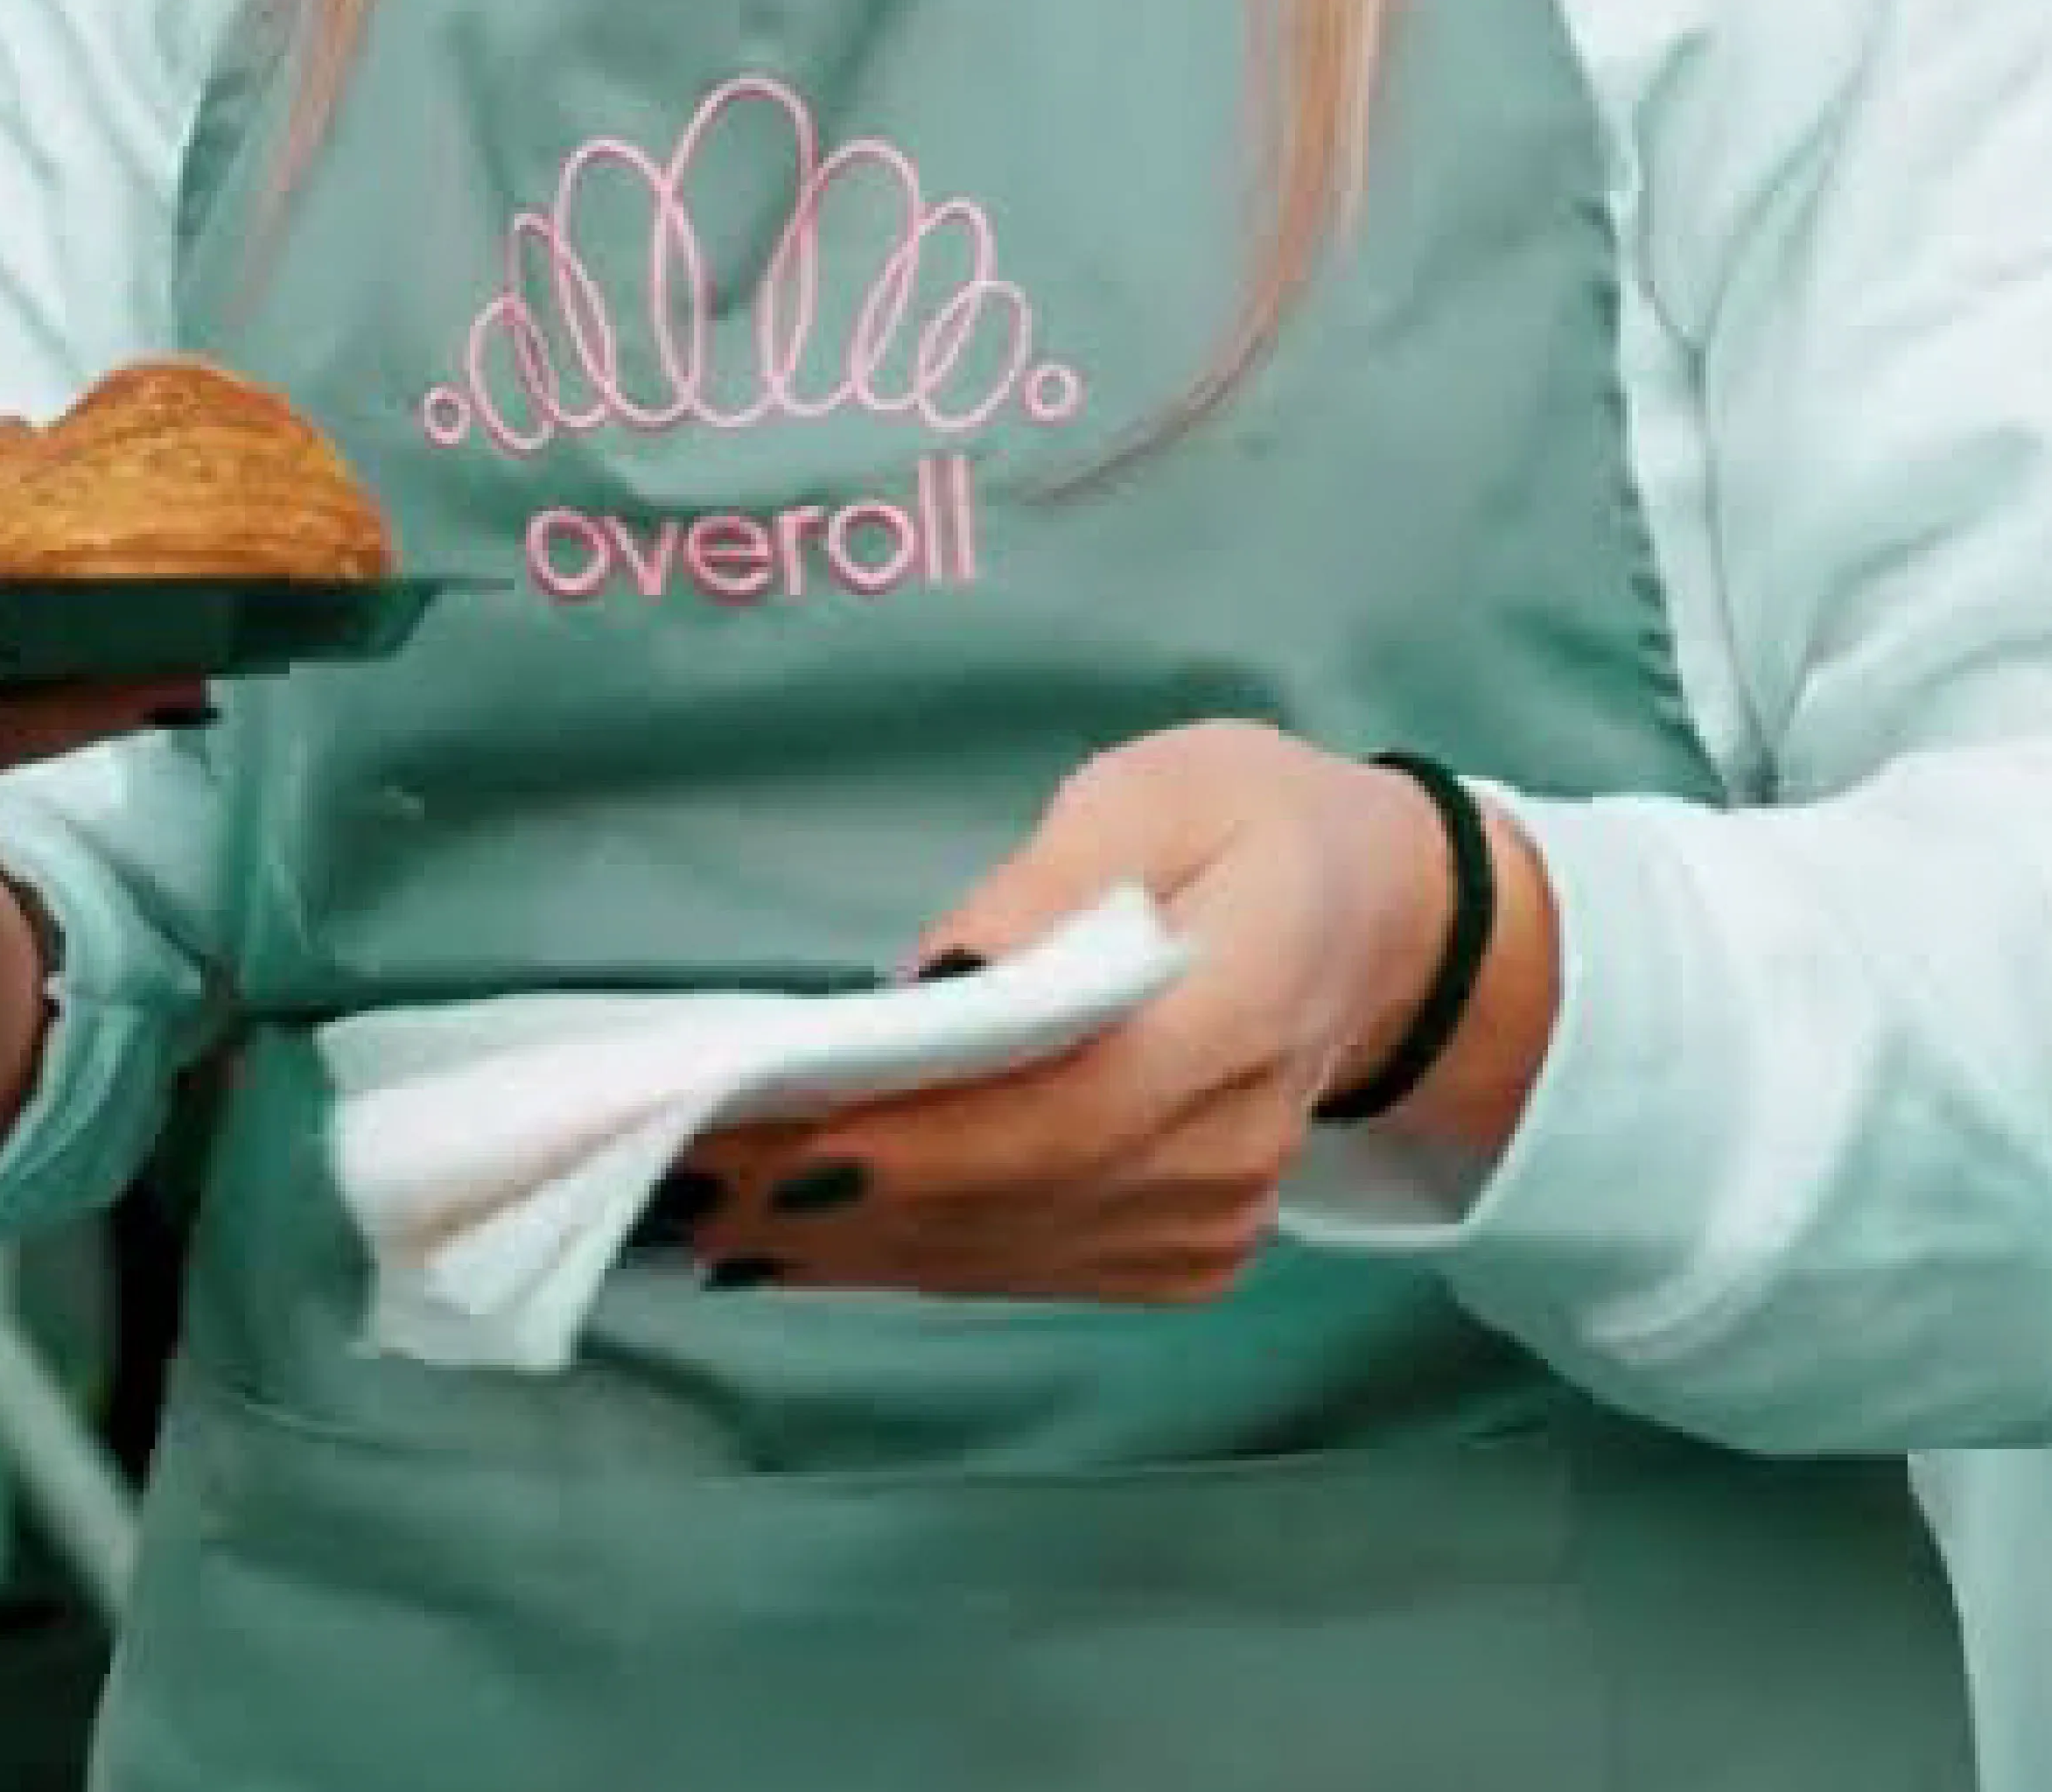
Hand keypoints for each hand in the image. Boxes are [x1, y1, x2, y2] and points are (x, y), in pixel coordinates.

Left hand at [672, 720, 1510, 1306]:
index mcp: (1247, 1007)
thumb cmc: (1252, 822)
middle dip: (832, 1193)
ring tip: (692, 1210)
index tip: (779, 1146)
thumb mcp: (1159, 787)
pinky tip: (788, 1237)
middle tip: (673, 1176)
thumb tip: (936, 980)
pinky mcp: (1181, 1256)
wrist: (1379, 924)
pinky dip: (899, 1253)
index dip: (922, 1142)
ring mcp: (1212, 1222)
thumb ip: (1052, 881)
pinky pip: (1021, 1264)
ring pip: (1001, 1248)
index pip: (1069, 1107)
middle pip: (1014, 1195)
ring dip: (841, 1240)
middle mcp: (1232, 1147)